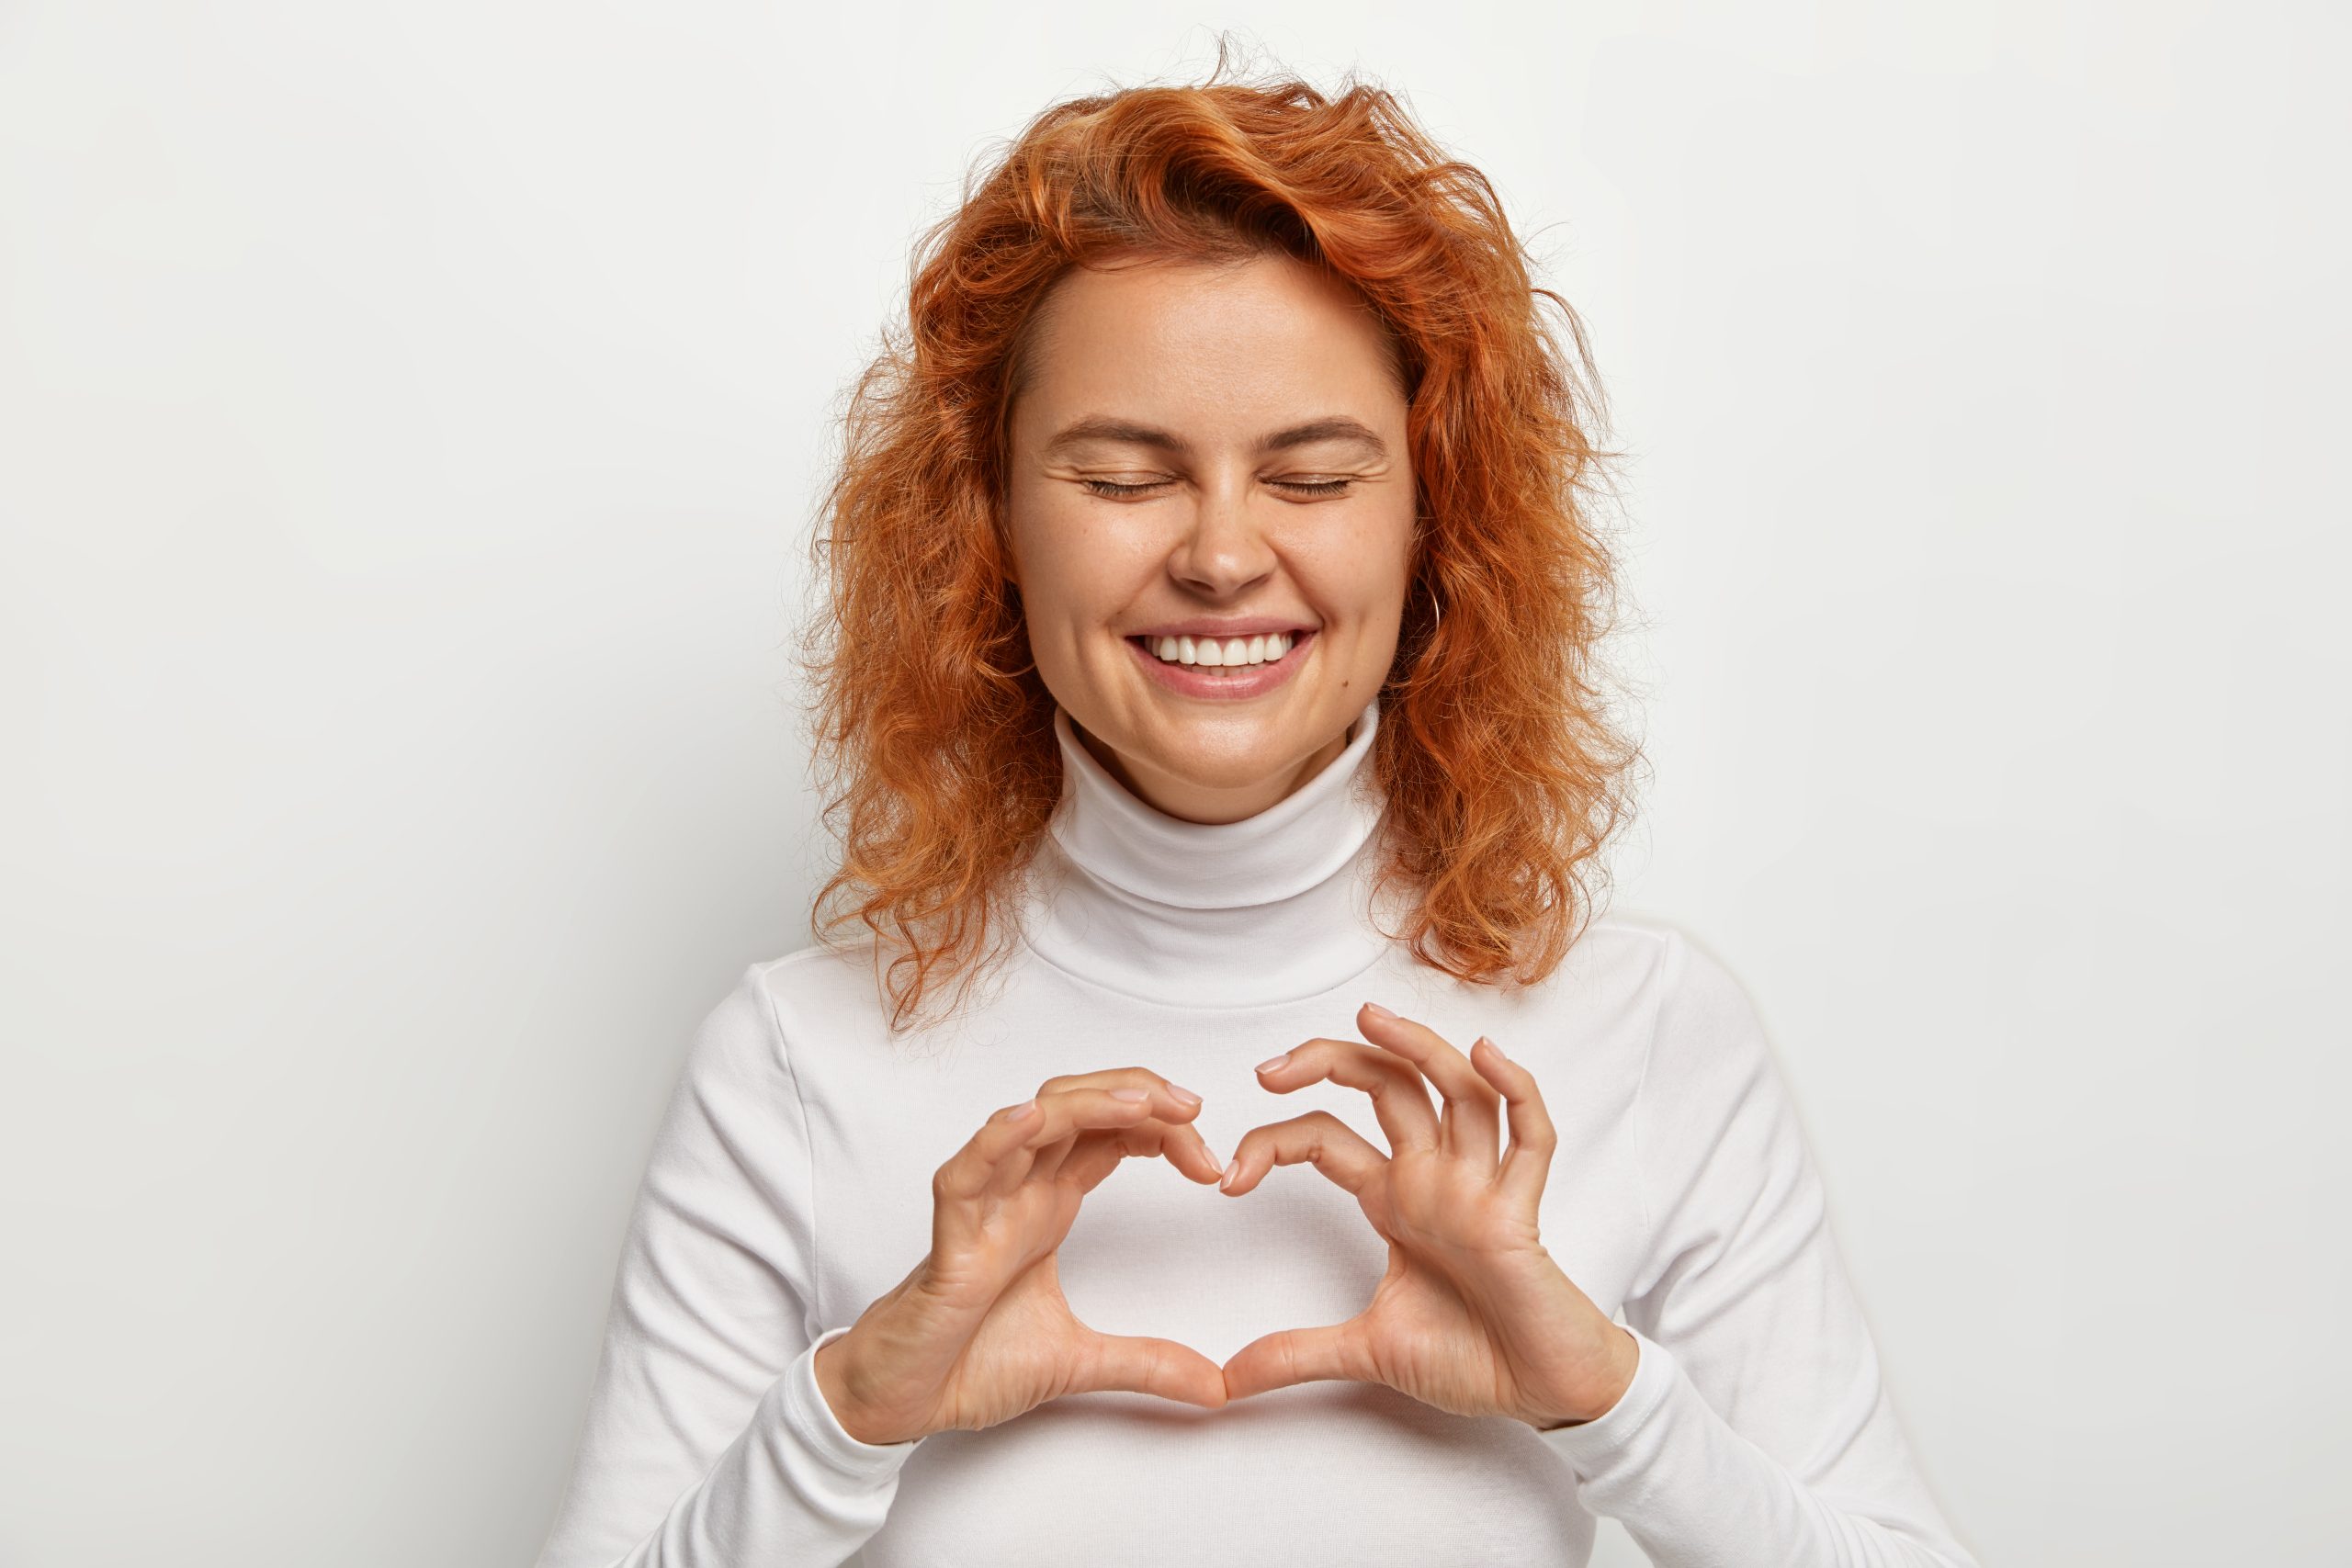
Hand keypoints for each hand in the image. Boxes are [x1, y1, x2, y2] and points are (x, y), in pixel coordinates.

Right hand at [814, 1068, 1229, 1443]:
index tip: (1211, 1155)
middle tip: (1192, 1107)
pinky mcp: (950, 1242)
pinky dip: (996, 1142)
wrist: (907, 1404)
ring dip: (1086, 1105)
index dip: (1160, 1127)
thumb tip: (1216, 1387)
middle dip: (1135, 1096)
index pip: (1109, 1136)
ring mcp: (983, 1210)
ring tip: (1139, 1103)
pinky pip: (965, 1176)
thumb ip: (1149, 1365)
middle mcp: (1017, 1193)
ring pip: (1029, 1124)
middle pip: (1077, 1110)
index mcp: (1047, 1205)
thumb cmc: (971, 1363)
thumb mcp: (1082, 1362)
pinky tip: (1031, 1122)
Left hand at [1216, 1003, 1638, 1428]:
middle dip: (1333, 1062)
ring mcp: (1481, 1187)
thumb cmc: (1472, 1357)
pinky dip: (1515, 1092)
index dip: (1274, 1142)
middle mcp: (1435, 1177)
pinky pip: (1530, 1138)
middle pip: (1387, 1088)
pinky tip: (1486, 1058)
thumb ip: (1295, 1355)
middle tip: (1272, 1067)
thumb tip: (1226, 1381)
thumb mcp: (1365, 1352)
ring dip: (1419, 1050)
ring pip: (1457, 1092)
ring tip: (1373, 1018)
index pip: (1327, 1137)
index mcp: (1395, 1198)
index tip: (1230, 1179)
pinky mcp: (1523, 1212)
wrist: (1540, 1395)